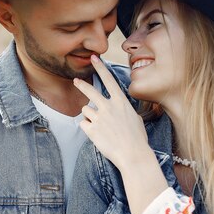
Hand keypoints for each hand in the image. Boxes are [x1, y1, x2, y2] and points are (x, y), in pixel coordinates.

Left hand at [73, 55, 150, 171]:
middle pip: (90, 91)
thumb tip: (118, 109)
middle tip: (75, 80)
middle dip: (81, 84)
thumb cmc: (137, 138)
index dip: (100, 68)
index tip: (94, 58)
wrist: (133, 155)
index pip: (109, 80)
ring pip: (86, 110)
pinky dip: (88, 128)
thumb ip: (123, 110)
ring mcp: (99, 118)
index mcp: (120, 102)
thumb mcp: (135, 118)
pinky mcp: (91, 130)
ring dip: (90, 116)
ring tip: (101, 127)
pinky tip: (98, 135)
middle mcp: (108, 107)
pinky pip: (83, 124)